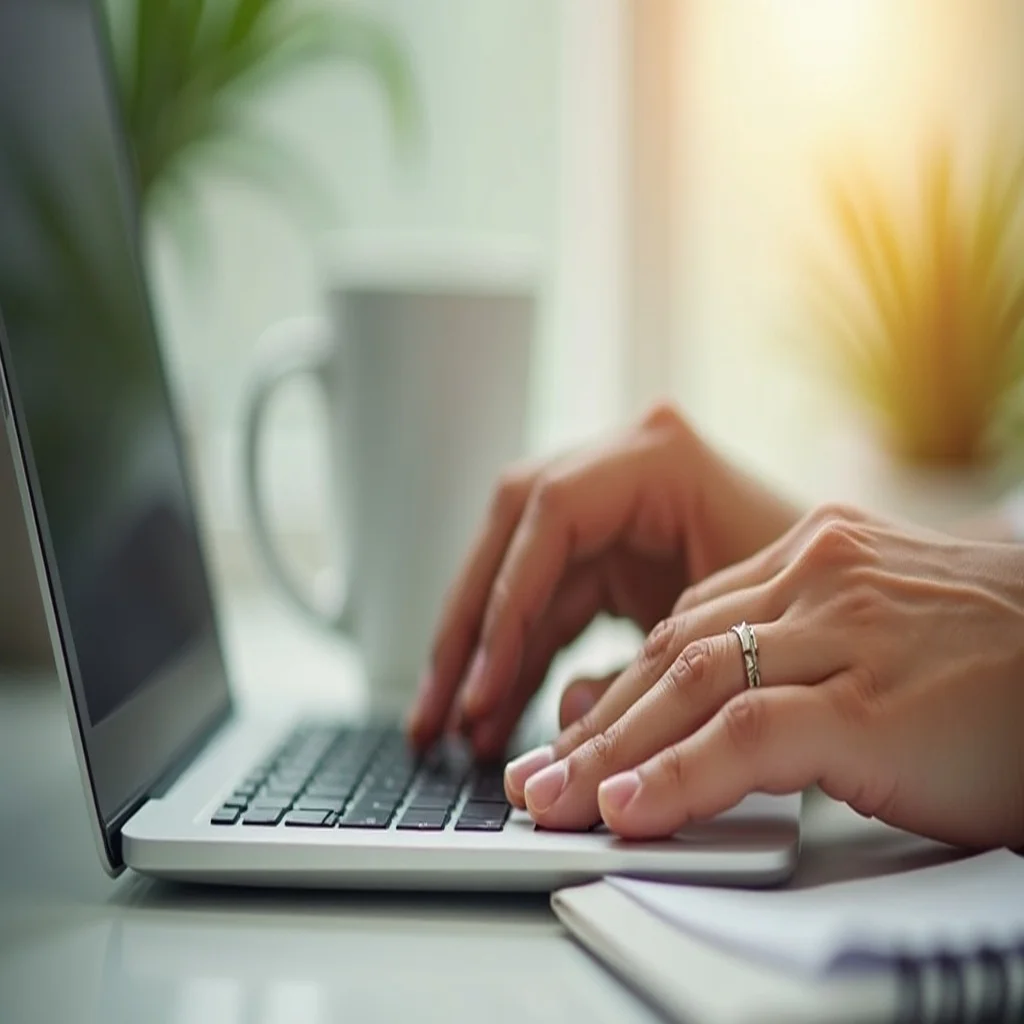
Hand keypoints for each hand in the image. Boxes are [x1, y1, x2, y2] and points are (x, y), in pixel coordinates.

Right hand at [406, 404, 799, 756]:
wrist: (876, 613)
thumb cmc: (826, 601)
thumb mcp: (731, 627)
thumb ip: (641, 673)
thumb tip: (561, 725)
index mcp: (658, 457)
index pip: (549, 513)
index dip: (507, 599)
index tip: (486, 682)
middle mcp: (624, 469)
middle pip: (511, 537)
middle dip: (470, 629)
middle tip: (437, 710)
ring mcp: (613, 509)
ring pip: (516, 572)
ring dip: (480, 650)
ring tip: (451, 726)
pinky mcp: (612, 552)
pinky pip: (546, 602)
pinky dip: (520, 658)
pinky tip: (496, 709)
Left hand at [505, 504, 1023, 848]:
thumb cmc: (1001, 663)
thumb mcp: (880, 632)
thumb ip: (794, 650)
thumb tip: (706, 708)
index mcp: (815, 554)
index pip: (686, 622)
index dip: (620, 686)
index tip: (574, 734)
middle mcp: (819, 577)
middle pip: (670, 652)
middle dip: (594, 723)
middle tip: (534, 775)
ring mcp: (845, 632)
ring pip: (688, 685)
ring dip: (610, 751)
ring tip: (551, 799)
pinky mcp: (873, 701)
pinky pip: (747, 734)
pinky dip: (677, 774)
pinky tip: (628, 805)